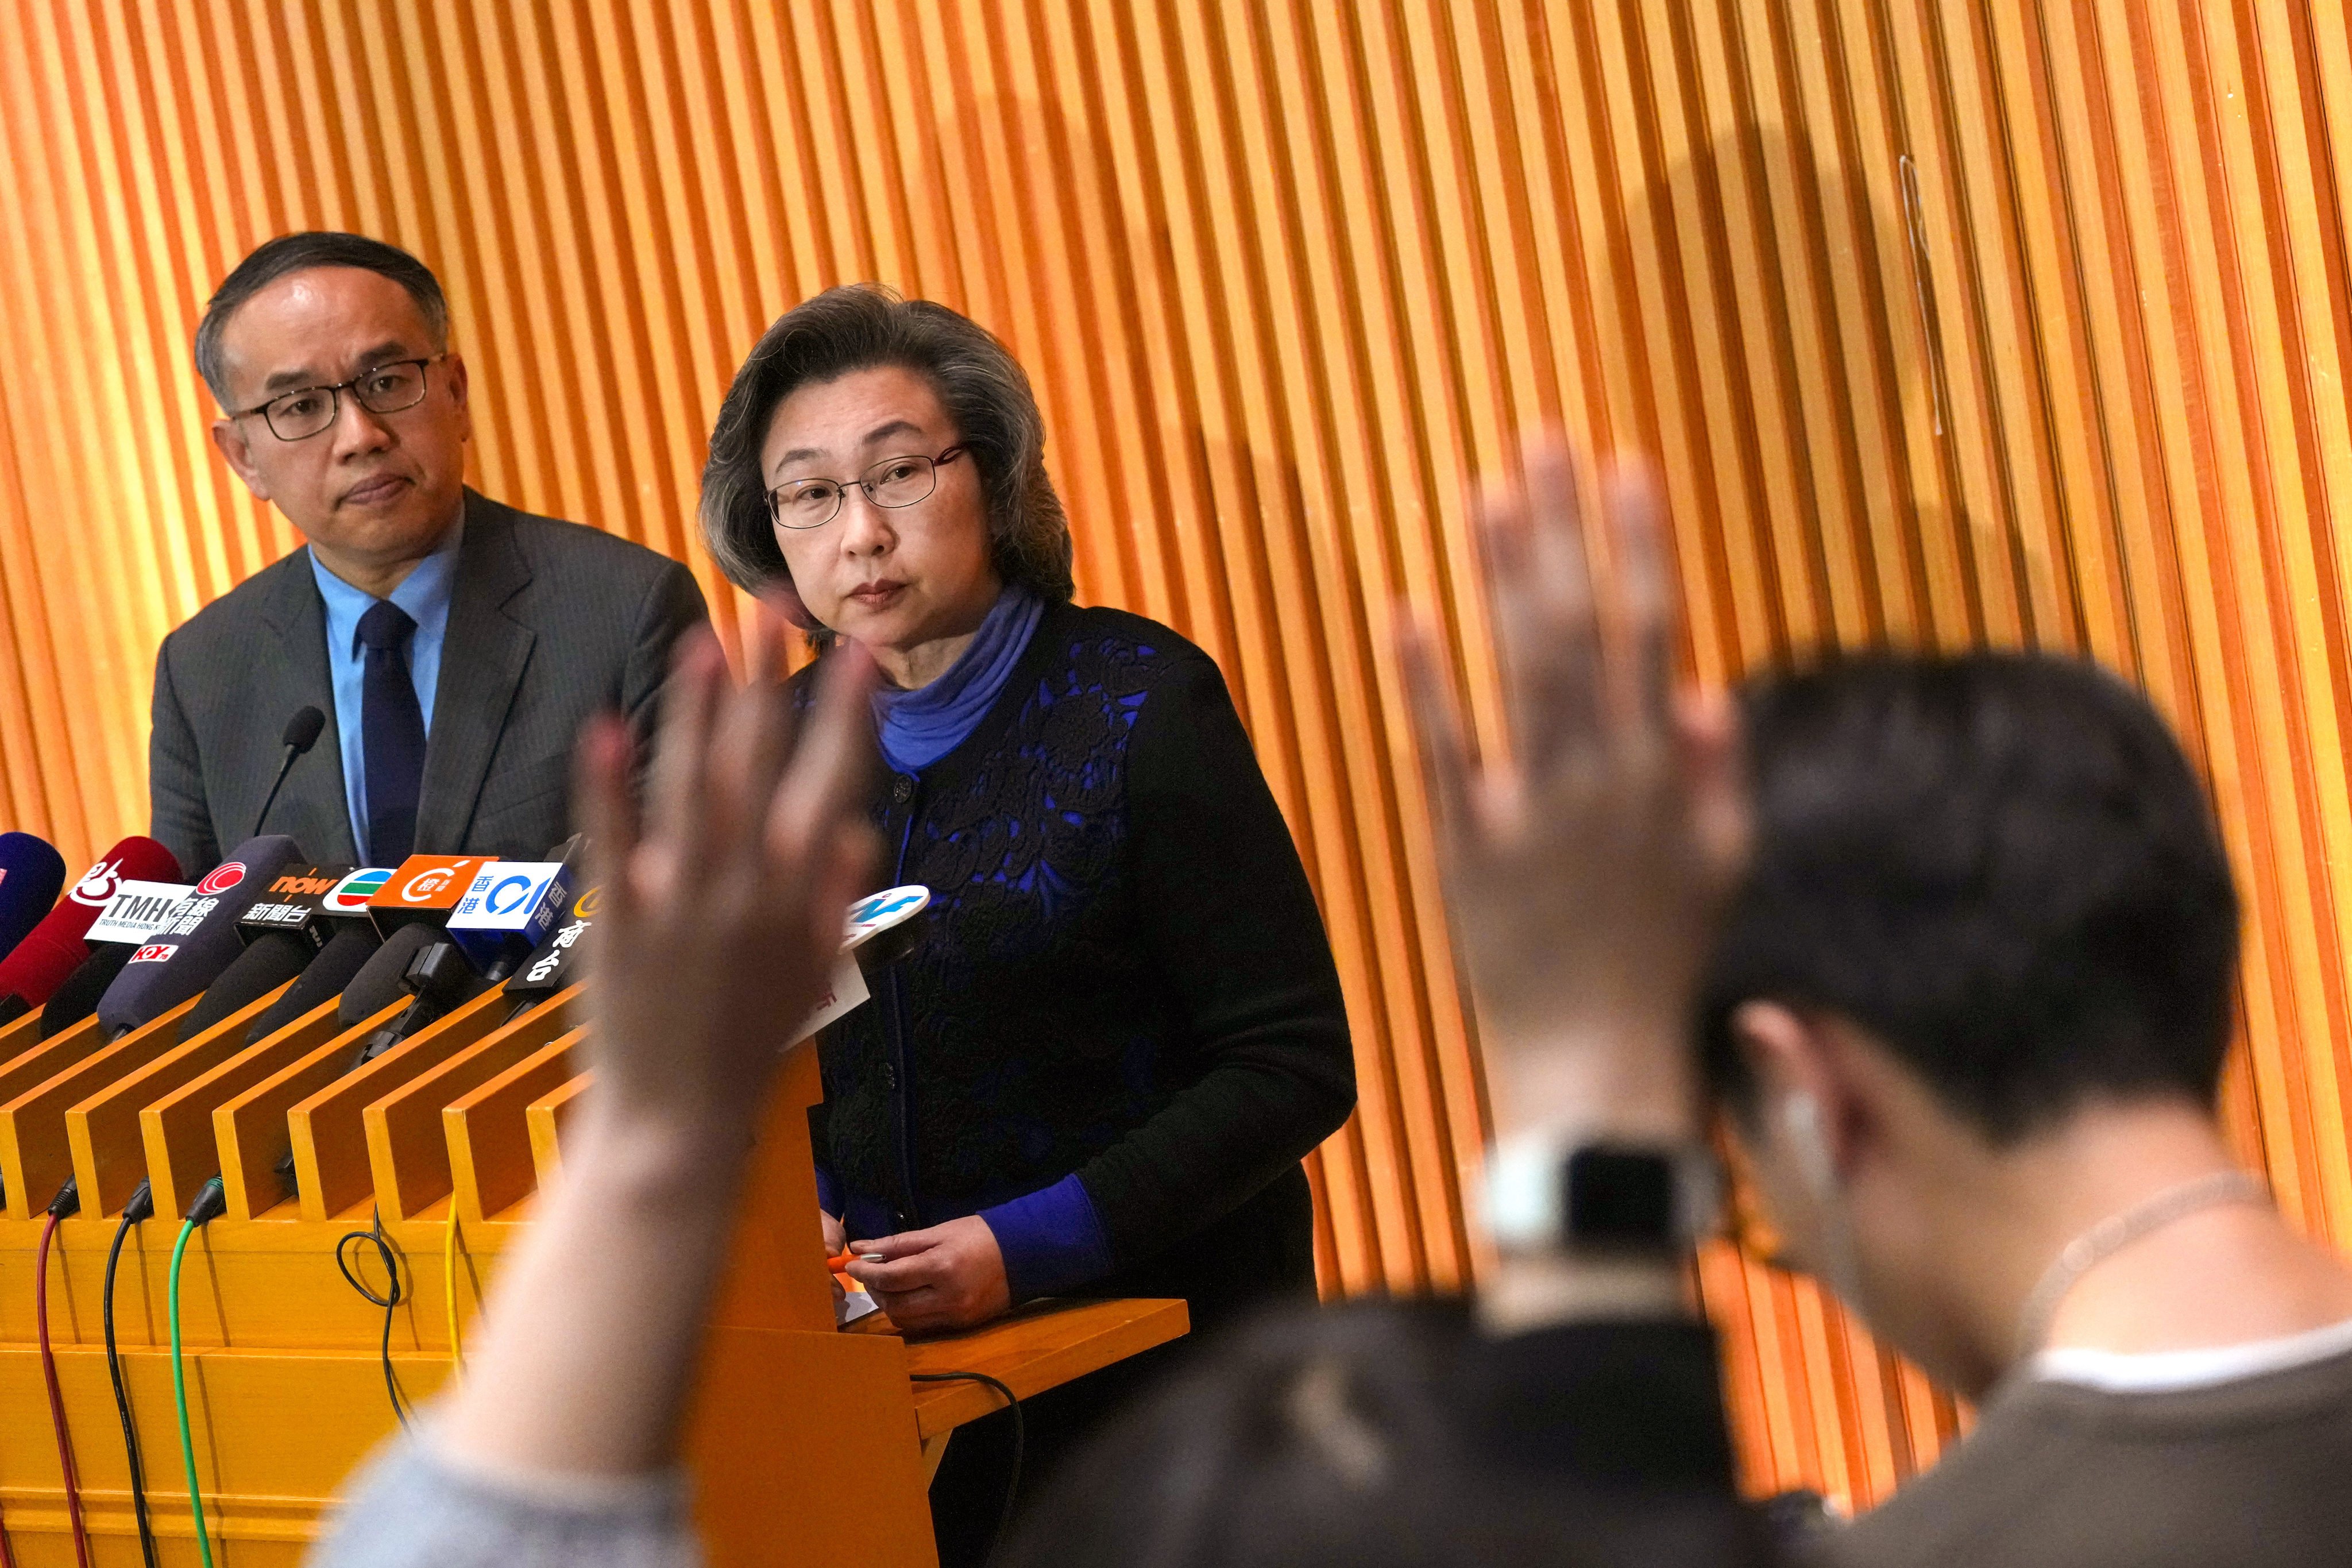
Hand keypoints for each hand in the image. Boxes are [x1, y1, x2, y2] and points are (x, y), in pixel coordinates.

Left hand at [433, 602, 878, 1477]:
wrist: (678, 1121)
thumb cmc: (750, 1045)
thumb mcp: (817, 973)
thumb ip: (835, 896)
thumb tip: (857, 828)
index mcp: (802, 895)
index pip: (835, 781)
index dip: (848, 711)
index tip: (859, 650)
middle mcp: (748, 885)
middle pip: (764, 761)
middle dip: (772, 677)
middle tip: (773, 603)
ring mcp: (681, 896)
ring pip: (694, 781)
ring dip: (699, 707)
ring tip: (703, 638)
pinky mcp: (619, 914)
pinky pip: (612, 836)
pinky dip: (608, 780)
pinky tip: (607, 722)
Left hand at [846, 1216, 1011, 1334]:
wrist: (1023, 1254)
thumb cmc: (978, 1236)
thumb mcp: (938, 1231)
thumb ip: (897, 1243)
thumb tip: (860, 1248)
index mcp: (942, 1266)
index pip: (891, 1277)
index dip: (867, 1273)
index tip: (853, 1265)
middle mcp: (948, 1297)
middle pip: (894, 1305)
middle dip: (875, 1290)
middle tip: (870, 1274)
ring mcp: (955, 1315)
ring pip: (905, 1321)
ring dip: (889, 1305)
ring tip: (889, 1285)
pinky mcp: (960, 1326)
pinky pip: (923, 1326)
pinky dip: (908, 1314)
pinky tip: (908, 1296)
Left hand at [1399, 441, 1745, 1142]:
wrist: (1595, 1064)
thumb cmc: (1661, 963)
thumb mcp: (1720, 866)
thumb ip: (1720, 774)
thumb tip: (1709, 687)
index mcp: (1664, 773)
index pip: (1656, 631)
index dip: (1642, 543)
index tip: (1628, 462)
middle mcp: (1602, 777)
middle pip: (1581, 627)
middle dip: (1564, 527)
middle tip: (1541, 437)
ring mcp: (1531, 809)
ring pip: (1517, 670)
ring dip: (1502, 575)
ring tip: (1483, 490)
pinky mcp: (1464, 848)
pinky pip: (1442, 750)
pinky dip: (1423, 680)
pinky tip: (1406, 607)